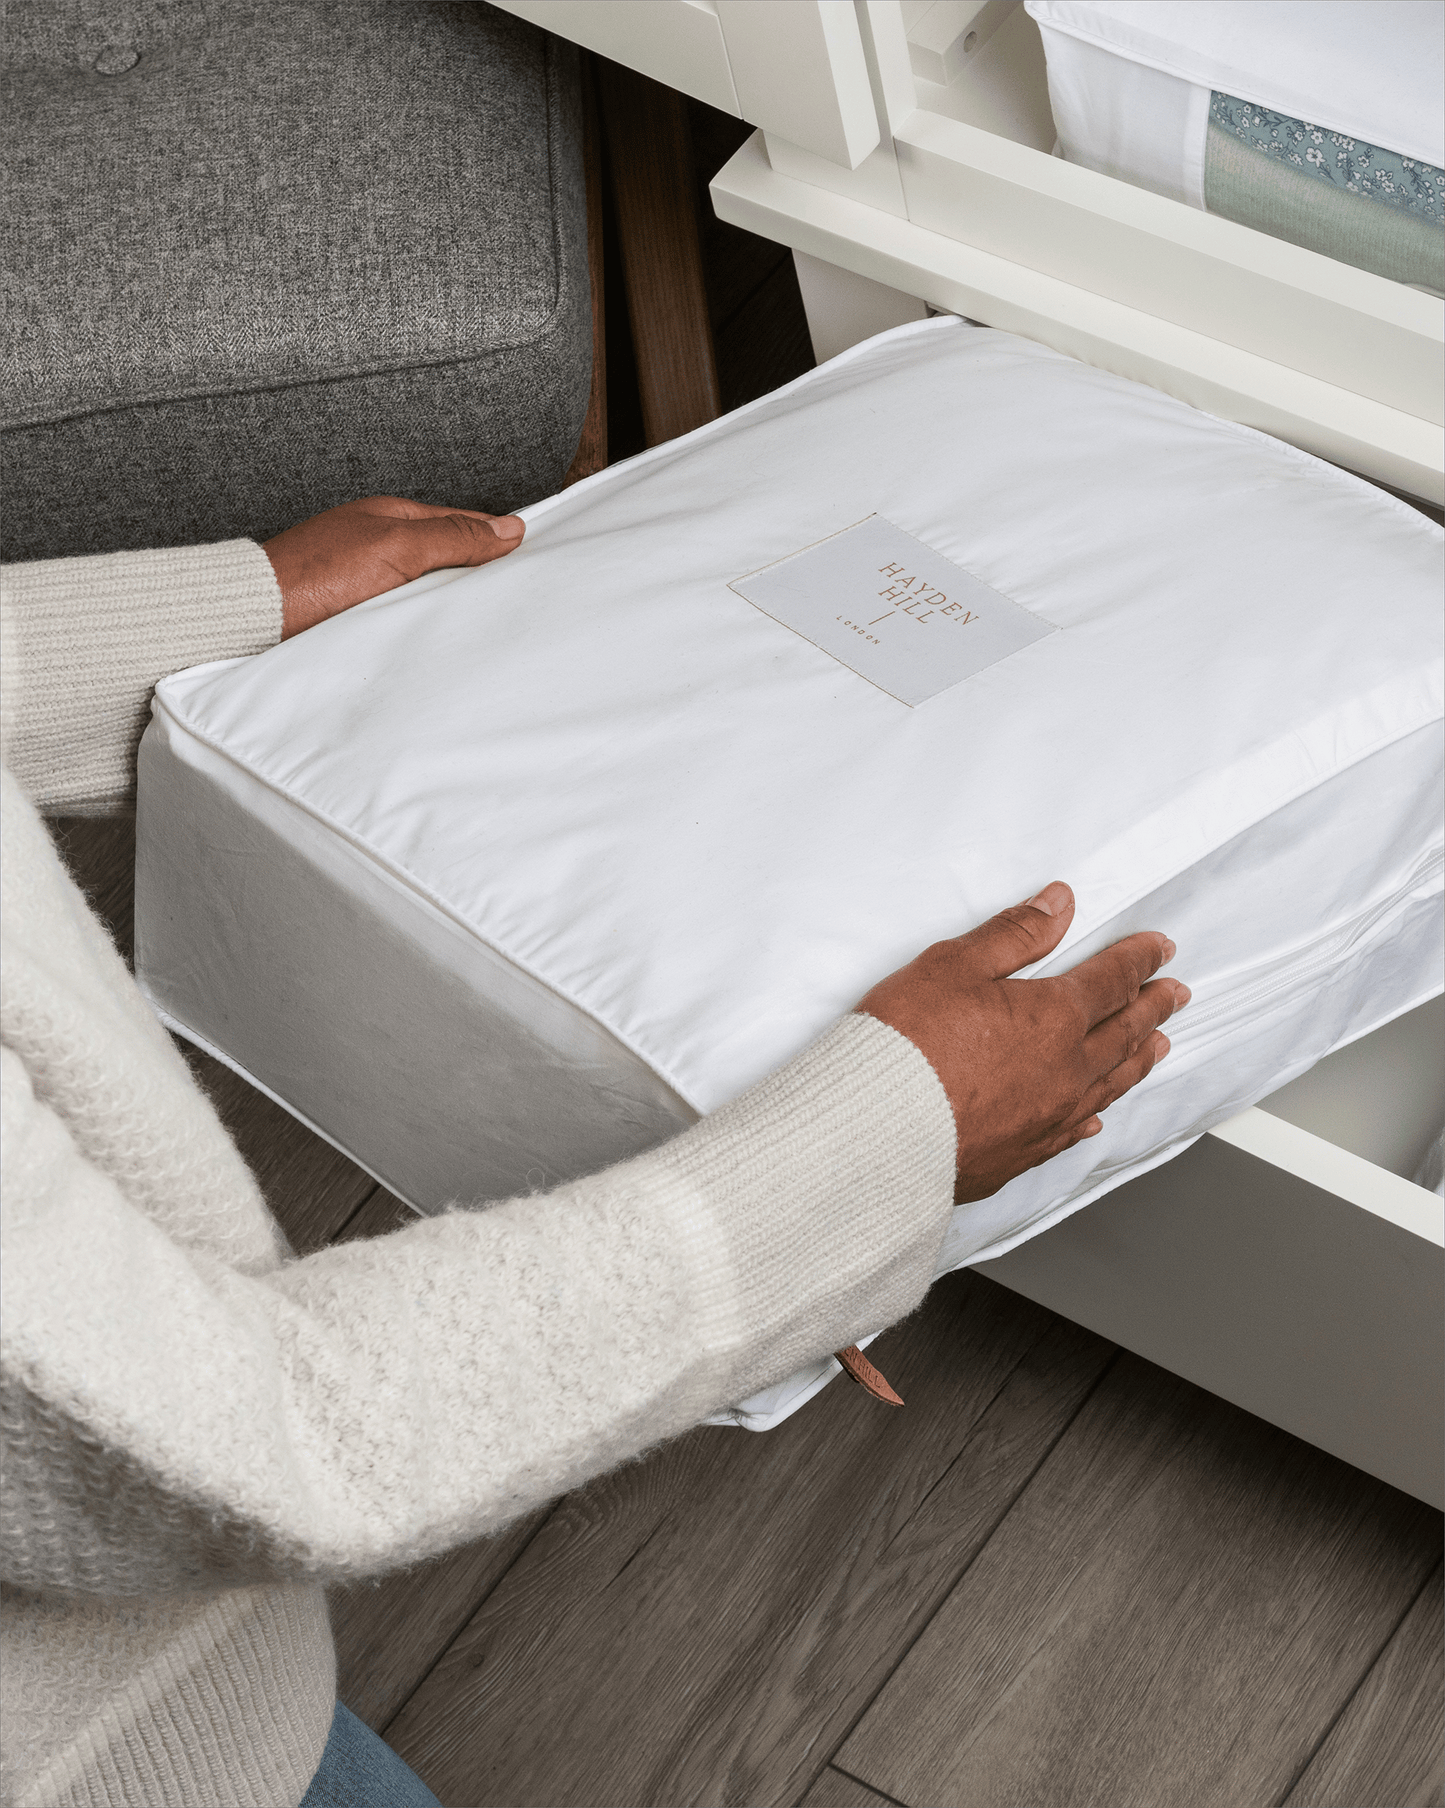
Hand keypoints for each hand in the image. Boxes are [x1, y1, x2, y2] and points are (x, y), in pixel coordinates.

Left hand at [263, 496, 525, 638]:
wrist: (255, 618)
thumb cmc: (317, 576)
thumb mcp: (398, 547)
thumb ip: (453, 537)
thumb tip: (508, 529)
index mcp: (391, 517)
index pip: (461, 523)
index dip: (497, 539)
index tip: (533, 556)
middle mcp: (378, 544)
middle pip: (446, 556)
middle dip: (479, 573)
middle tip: (521, 594)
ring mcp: (364, 579)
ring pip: (425, 588)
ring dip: (451, 602)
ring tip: (488, 621)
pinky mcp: (352, 613)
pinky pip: (403, 614)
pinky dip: (425, 622)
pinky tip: (438, 638)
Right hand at [855, 882, 1187, 1203]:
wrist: (875, 1128)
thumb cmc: (906, 1046)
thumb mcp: (954, 966)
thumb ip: (1013, 934)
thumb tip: (1058, 905)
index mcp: (1053, 1017)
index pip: (1111, 980)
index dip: (1139, 959)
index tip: (1159, 950)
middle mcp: (1066, 1070)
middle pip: (1124, 1032)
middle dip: (1152, 1007)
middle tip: (1176, 995)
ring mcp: (1050, 1116)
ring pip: (1112, 1083)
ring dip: (1139, 1058)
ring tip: (1157, 1045)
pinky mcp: (1024, 1153)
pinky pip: (1076, 1129)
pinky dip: (1095, 1112)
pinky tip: (1098, 1113)